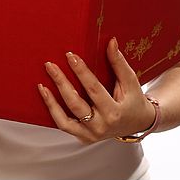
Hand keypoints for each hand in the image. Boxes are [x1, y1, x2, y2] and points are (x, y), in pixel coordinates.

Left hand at [37, 37, 156, 142]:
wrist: (137, 123)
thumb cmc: (134, 101)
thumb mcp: (130, 82)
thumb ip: (119, 63)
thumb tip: (111, 41)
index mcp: (115, 112)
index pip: (94, 89)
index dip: (81, 72)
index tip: (70, 56)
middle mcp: (101, 126)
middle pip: (76, 103)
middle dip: (61, 82)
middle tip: (50, 65)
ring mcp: (91, 134)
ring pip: (65, 120)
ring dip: (51, 101)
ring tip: (42, 84)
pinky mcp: (83, 137)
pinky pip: (63, 125)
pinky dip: (52, 111)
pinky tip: (46, 95)